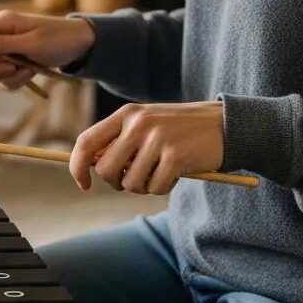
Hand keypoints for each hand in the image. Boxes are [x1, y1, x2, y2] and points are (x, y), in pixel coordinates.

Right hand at [0, 10, 95, 89]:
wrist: (80, 44)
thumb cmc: (58, 38)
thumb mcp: (32, 42)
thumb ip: (3, 43)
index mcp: (2, 23)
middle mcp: (0, 35)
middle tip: (13, 70)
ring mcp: (6, 49)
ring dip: (8, 78)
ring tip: (28, 71)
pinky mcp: (13, 62)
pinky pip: (4, 78)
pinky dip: (15, 81)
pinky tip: (30, 74)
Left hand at [70, 101, 224, 194]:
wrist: (224, 124)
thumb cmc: (179, 130)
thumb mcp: (146, 125)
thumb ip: (120, 141)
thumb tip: (92, 168)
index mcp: (127, 114)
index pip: (86, 141)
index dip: (77, 166)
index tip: (83, 184)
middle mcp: (138, 124)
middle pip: (105, 169)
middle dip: (116, 183)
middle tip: (134, 180)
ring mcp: (157, 139)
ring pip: (130, 183)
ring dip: (143, 187)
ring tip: (159, 173)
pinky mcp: (176, 157)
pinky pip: (155, 188)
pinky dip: (163, 188)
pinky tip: (176, 174)